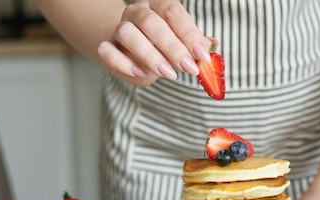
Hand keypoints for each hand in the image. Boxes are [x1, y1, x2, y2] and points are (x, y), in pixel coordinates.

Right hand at [96, 0, 211, 85]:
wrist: (131, 50)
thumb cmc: (162, 46)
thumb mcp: (182, 44)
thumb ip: (196, 45)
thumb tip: (212, 46)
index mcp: (157, 5)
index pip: (172, 11)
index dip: (189, 33)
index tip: (202, 55)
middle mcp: (137, 12)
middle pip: (150, 21)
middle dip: (172, 46)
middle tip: (189, 67)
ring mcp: (119, 28)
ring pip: (127, 33)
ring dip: (150, 55)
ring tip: (169, 73)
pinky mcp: (107, 47)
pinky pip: (107, 51)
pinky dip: (123, 63)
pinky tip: (141, 73)